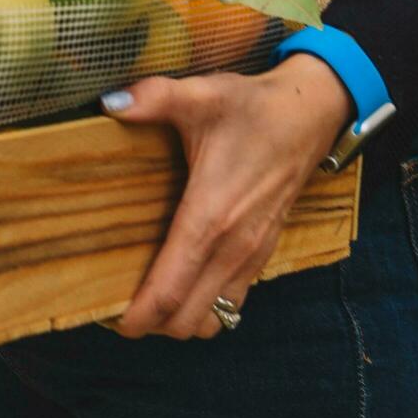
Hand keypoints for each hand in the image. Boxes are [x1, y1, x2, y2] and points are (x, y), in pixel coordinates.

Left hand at [100, 54, 352, 339]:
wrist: (312, 113)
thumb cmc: (252, 108)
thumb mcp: (202, 94)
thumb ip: (154, 97)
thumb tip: (110, 103)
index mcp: (210, 219)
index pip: (170, 292)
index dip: (136, 316)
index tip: (105, 319)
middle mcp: (233, 249)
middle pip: (186, 321)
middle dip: (149, 323)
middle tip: (112, 306)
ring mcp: (252, 256)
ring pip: (213, 320)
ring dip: (177, 320)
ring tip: (142, 300)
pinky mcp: (262, 254)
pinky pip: (231, 303)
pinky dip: (203, 307)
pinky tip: (178, 285)